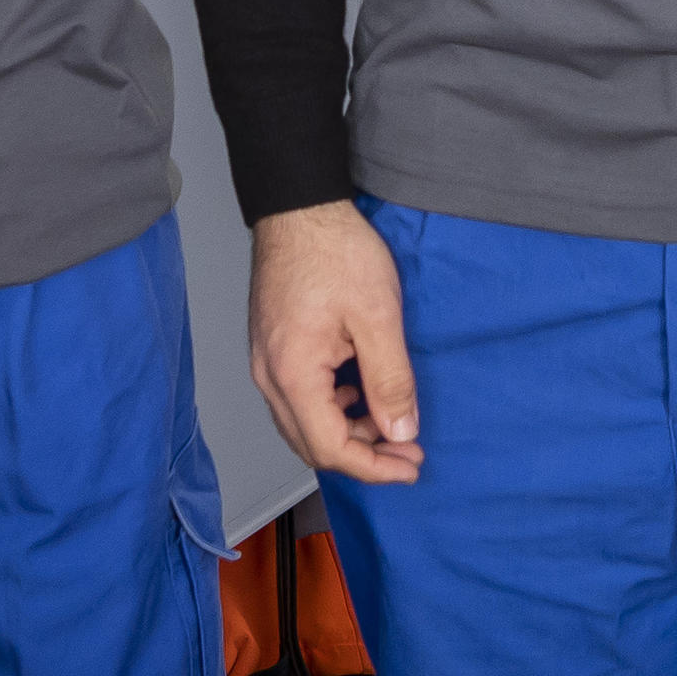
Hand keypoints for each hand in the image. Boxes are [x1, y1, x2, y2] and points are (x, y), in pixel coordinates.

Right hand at [249, 203, 422, 485]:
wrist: (300, 208)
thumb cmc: (336, 252)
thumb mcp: (378, 316)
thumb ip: (390, 380)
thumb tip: (402, 432)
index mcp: (293, 374)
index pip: (330, 448)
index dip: (374, 467)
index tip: (410, 466)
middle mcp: (269, 376)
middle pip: (312, 444)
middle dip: (363, 456)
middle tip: (407, 453)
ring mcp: (265, 361)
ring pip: (303, 424)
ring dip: (347, 433)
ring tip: (390, 424)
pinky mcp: (271, 347)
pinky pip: (297, 398)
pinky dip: (331, 409)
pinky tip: (359, 393)